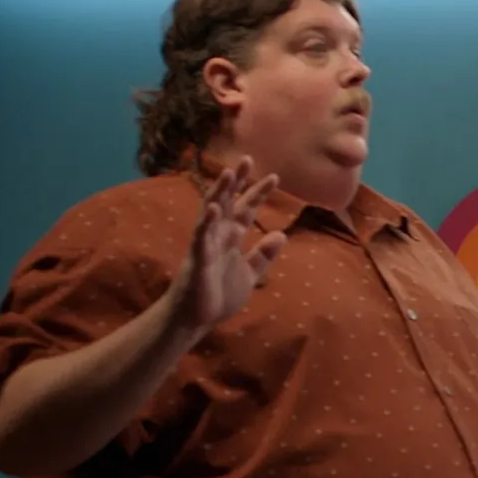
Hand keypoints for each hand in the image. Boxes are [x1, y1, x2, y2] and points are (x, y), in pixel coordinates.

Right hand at [167, 156, 286, 330]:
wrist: (196, 319)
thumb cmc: (219, 295)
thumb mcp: (250, 274)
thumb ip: (263, 255)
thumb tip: (280, 234)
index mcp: (231, 239)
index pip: (246, 210)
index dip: (258, 194)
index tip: (274, 176)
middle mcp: (218, 236)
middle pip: (228, 203)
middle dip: (237, 182)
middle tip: (248, 159)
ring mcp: (206, 245)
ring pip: (212, 213)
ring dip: (220, 193)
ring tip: (229, 173)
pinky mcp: (198, 259)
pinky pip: (201, 238)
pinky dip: (207, 223)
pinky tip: (212, 209)